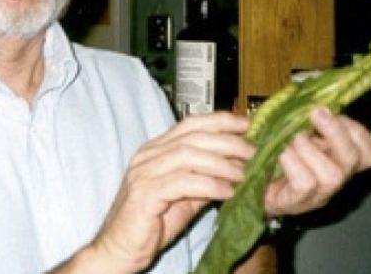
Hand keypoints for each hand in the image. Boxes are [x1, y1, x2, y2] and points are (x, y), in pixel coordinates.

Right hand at [90, 112, 254, 272]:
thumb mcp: (183, 197)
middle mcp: (147, 156)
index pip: (189, 124)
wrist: (119, 248)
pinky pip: (183, 183)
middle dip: (226, 141)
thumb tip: (234, 168)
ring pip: (188, 156)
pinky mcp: (145, 194)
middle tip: (251, 152)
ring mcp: (144, 173)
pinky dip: (209, 185)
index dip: (219, 121)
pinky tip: (226, 192)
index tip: (245, 125)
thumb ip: (203, 179)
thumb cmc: (149, 223)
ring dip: (220, 164)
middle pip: (192, 137)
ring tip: (242, 175)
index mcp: (155, 150)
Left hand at [264, 107, 370, 215]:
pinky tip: (278, 154)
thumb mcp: (282, 129)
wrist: (244, 184)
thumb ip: (293, 116)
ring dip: (309, 148)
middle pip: (354, 159)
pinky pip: (305, 183)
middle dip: (336, 132)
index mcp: (335, 157)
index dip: (356, 131)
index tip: (330, 111)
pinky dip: (292, 163)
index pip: (368, 152)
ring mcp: (317, 193)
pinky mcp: (296, 202)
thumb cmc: (267, 153)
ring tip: (290, 139)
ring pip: (332, 175)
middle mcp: (333, 177)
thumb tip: (300, 98)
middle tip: (316, 113)